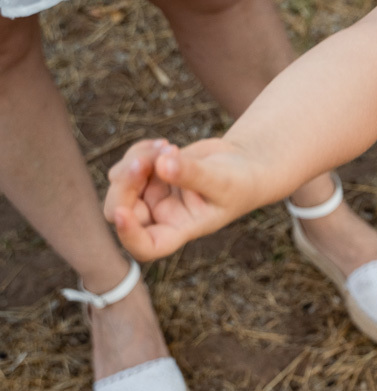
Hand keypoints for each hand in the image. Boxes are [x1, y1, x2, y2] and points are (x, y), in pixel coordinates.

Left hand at [104, 138, 255, 260]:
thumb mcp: (222, 180)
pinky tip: (165, 144)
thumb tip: (162, 164)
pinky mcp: (149, 175)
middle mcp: (161, 216)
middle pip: (120, 210)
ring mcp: (152, 195)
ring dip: (136, 160)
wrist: (243, 165)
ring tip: (168, 147)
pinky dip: (140, 150)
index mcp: (180, 229)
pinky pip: (127, 164)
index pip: (146, 246)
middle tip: (145, 161)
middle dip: (126, 184)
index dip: (129, 235)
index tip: (122, 213)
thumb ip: (193, 175)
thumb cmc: (239, 182)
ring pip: (119, 183)